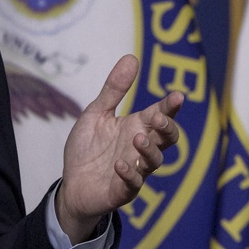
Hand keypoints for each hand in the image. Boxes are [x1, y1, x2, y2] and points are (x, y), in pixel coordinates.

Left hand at [55, 54, 183, 241]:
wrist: (71, 184)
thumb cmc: (87, 149)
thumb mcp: (96, 114)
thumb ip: (114, 90)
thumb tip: (132, 57)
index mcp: (136, 127)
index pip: (159, 114)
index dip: (170, 106)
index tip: (177, 96)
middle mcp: (140, 148)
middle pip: (167, 139)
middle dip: (167, 128)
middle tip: (158, 118)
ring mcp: (135, 170)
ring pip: (154, 161)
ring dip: (149, 150)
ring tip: (137, 139)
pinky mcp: (123, 190)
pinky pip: (133, 184)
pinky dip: (129, 174)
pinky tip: (119, 165)